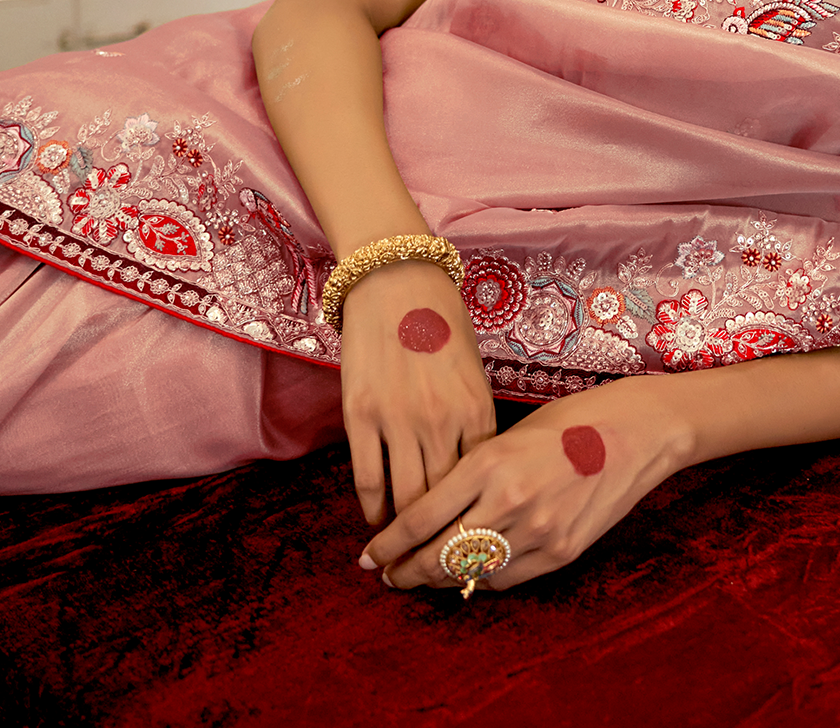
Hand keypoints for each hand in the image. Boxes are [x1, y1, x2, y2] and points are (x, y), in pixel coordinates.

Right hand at [338, 259, 495, 525]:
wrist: (396, 278)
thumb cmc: (440, 320)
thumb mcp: (471, 372)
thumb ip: (471, 421)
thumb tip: (469, 471)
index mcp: (476, 411)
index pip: (478, 486)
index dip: (473, 518)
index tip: (469, 540)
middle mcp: (441, 422)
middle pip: (443, 503)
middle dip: (439, 539)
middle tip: (433, 561)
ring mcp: (399, 420)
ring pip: (405, 500)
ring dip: (403, 533)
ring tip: (402, 549)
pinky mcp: (361, 415)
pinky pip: (367, 479)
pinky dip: (372, 509)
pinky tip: (376, 520)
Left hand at [360, 375, 691, 590]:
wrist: (636, 432)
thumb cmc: (571, 419)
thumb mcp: (509, 433)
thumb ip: (473, 471)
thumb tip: (434, 509)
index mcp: (489, 462)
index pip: (421, 516)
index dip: (388, 543)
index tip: (369, 555)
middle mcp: (509, 501)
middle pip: (439, 554)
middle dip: (405, 570)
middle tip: (386, 574)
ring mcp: (537, 532)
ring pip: (470, 574)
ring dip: (438, 580)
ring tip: (418, 578)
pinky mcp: (561, 552)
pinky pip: (506, 578)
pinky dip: (480, 579)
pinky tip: (466, 574)